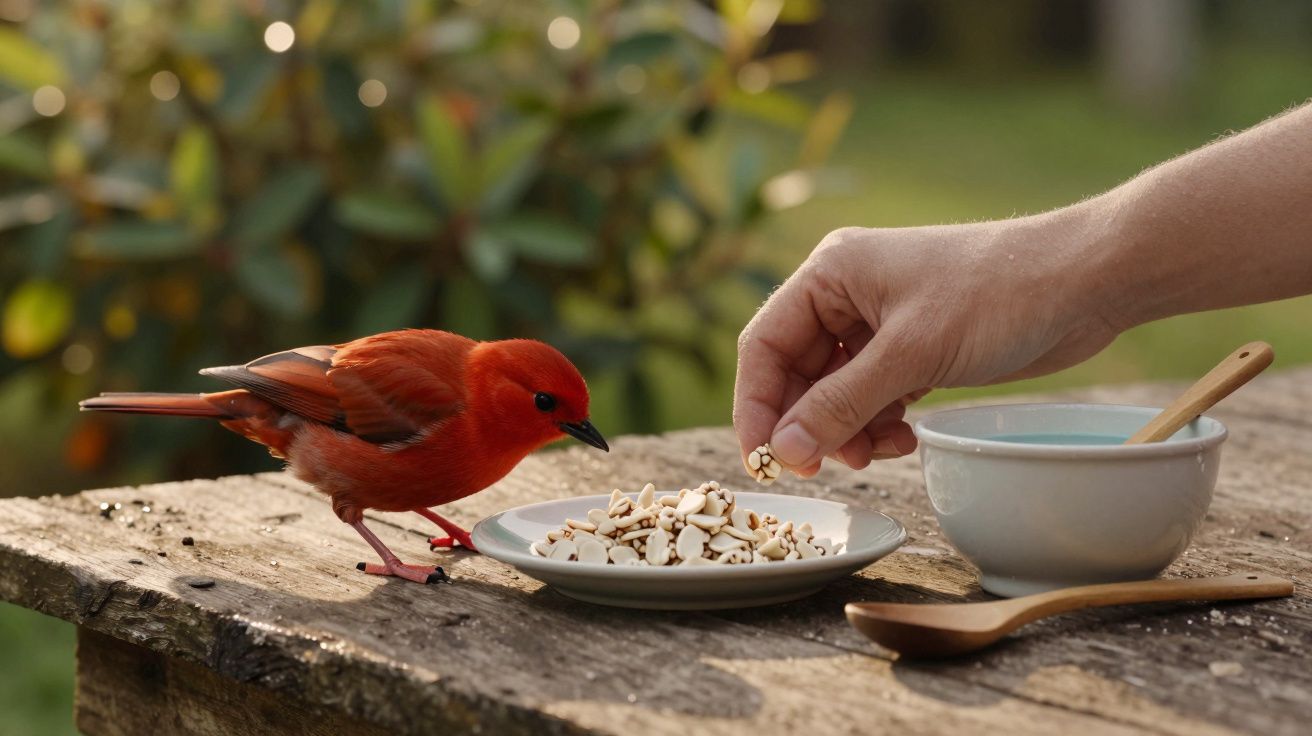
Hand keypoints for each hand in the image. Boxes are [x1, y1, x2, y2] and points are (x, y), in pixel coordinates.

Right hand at [733, 207, 1119, 475]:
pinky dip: (879, 424)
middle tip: (827, 468)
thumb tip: (783, 452)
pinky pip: (872, 396)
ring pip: (834, 392)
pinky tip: (906, 438)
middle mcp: (847, 294)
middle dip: (810, 425)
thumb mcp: (910, 354)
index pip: (765, 346)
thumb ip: (841, 405)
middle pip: (797, 374)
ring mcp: (880, 322)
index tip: (762, 461)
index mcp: (831, 273)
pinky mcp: (913, 348)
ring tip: (880, 453)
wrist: (1084, 283)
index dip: (757, 407)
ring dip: (847, 430)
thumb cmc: (998, 293)